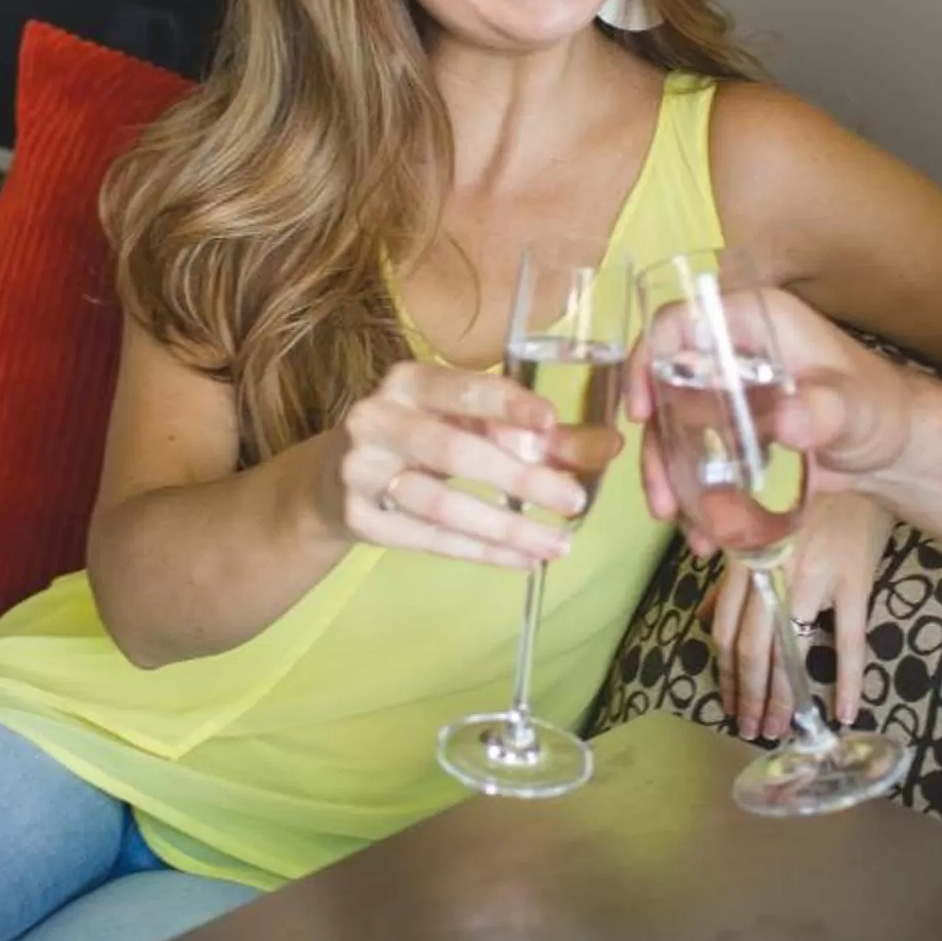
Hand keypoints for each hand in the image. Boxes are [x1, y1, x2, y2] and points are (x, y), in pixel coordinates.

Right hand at [327, 361, 583, 568]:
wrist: (332, 480)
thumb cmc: (418, 439)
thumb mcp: (466, 422)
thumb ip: (533, 433)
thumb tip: (609, 445)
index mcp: (408, 381)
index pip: (462, 387)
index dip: (507, 404)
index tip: (551, 421)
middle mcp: (377, 419)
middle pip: (455, 450)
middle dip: (520, 479)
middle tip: (574, 500)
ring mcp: (361, 470)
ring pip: (441, 504)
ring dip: (506, 528)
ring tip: (557, 544)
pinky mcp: (360, 518)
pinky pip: (429, 539)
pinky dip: (481, 552)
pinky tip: (522, 560)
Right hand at [628, 286, 916, 547]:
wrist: (895, 449)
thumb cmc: (881, 407)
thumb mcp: (856, 406)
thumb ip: (827, 409)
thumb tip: (789, 422)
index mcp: (753, 321)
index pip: (678, 323)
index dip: (649, 360)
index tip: (643, 413)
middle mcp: (729, 353)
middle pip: (664, 389)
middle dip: (658, 450)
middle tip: (665, 503)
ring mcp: (726, 395)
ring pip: (674, 432)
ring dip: (674, 482)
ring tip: (695, 532)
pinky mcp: (729, 434)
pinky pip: (696, 460)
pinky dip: (696, 497)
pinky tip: (711, 535)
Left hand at [703, 485, 893, 740]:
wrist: (858, 460)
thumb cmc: (804, 497)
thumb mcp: (757, 530)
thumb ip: (731, 577)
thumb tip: (702, 619)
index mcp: (743, 561)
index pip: (724, 630)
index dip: (725, 673)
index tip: (728, 703)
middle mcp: (771, 571)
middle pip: (752, 649)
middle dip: (751, 696)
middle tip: (752, 730)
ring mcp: (813, 577)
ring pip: (791, 650)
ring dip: (785, 698)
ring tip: (784, 729)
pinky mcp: (854, 580)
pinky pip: (850, 640)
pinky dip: (846, 680)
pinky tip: (842, 712)